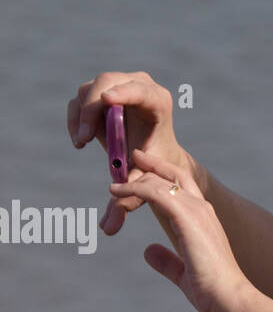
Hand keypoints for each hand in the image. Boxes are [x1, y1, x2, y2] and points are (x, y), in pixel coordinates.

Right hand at [67, 70, 200, 234]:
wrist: (152, 158)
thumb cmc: (154, 168)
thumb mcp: (144, 183)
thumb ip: (128, 201)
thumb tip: (108, 229)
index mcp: (157, 102)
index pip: (140, 89)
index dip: (125, 92)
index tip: (107, 101)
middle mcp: (139, 86)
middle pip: (107, 82)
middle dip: (92, 110)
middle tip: (83, 138)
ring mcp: (118, 86)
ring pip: (89, 91)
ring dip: (81, 117)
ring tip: (83, 143)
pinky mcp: (101, 93)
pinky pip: (79, 100)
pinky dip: (75, 118)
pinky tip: (81, 141)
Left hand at [109, 147, 248, 311]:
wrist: (229, 297)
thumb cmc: (212, 289)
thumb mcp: (184, 273)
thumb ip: (167, 260)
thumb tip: (148, 251)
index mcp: (204, 219)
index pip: (183, 186)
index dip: (163, 173)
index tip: (143, 167)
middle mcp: (202, 209)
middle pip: (173, 175)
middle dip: (151, 165)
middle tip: (131, 158)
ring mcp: (196, 210)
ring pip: (159, 182)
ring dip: (134, 182)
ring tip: (113, 186)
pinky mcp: (187, 216)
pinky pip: (154, 193)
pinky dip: (134, 189)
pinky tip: (116, 193)